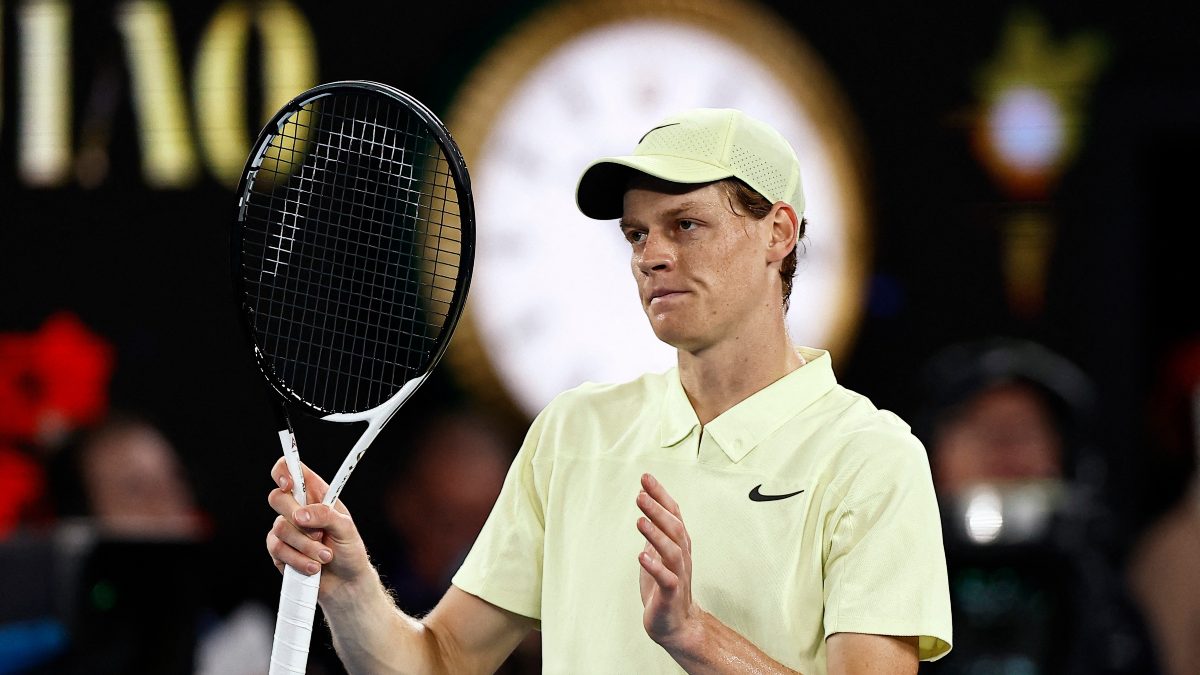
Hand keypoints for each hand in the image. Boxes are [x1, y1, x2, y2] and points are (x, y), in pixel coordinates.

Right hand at [265, 458, 373, 602]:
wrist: (346, 584)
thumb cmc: (350, 552)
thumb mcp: (347, 529)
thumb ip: (326, 515)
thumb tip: (300, 515)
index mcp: (316, 495)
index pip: (292, 471)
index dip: (285, 471)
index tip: (290, 485)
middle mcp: (298, 509)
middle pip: (277, 498)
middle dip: (297, 518)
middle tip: (319, 533)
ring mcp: (287, 530)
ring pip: (279, 528)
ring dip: (305, 546)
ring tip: (325, 556)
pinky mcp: (280, 551)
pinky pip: (277, 549)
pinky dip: (297, 559)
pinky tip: (313, 567)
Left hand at [636, 473, 702, 651]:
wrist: (676, 625)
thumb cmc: (664, 587)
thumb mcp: (658, 552)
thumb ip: (654, 528)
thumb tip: (645, 499)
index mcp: (679, 544)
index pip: (673, 514)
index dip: (661, 495)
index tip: (646, 477)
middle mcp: (682, 557)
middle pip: (675, 529)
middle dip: (658, 510)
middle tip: (640, 495)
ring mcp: (678, 576)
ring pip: (673, 551)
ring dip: (656, 535)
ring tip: (640, 521)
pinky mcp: (671, 596)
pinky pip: (667, 580)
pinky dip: (655, 567)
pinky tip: (641, 556)